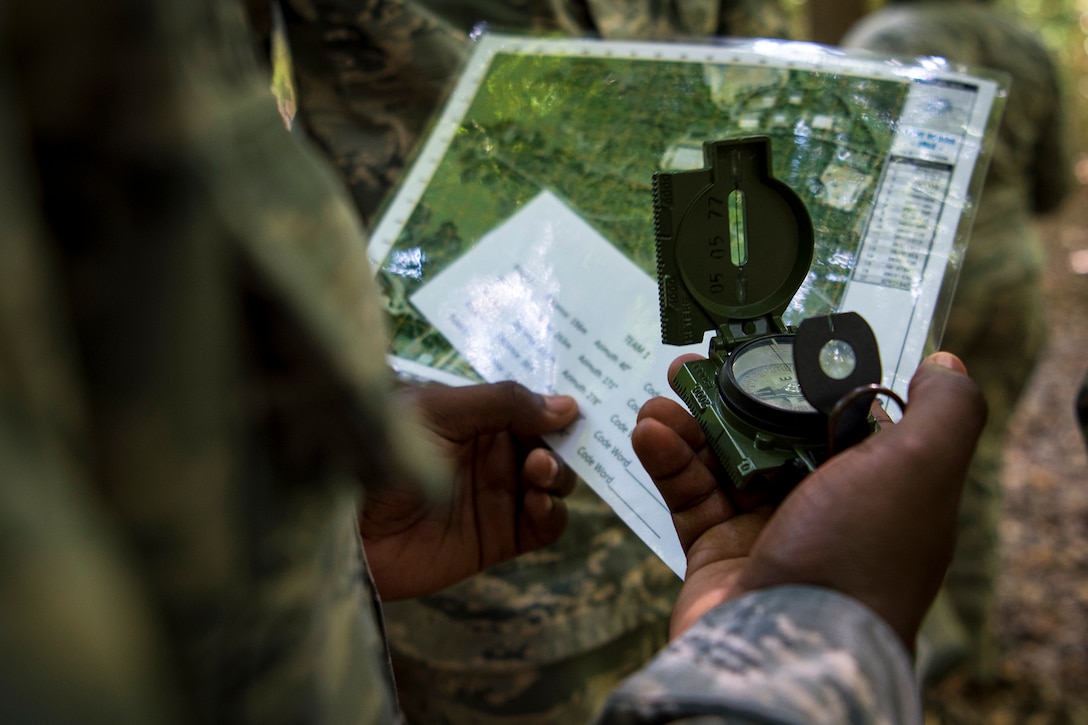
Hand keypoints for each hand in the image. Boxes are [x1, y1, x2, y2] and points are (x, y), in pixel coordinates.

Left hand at [360, 381, 578, 599]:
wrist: (343, 527)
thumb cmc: (380, 454)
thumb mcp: (439, 411)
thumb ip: (503, 404)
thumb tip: (567, 405)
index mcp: (476, 416)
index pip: (533, 407)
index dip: (559, 406)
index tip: (581, 409)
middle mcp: (491, 454)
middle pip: (552, 444)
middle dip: (563, 443)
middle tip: (544, 449)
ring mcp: (497, 496)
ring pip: (555, 482)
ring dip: (560, 475)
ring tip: (539, 472)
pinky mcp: (497, 539)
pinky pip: (545, 526)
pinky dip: (553, 514)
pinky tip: (537, 504)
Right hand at [632, 352, 986, 649]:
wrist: (785, 651)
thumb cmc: (858, 555)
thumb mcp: (921, 469)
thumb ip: (945, 410)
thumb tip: (946, 363)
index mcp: (880, 487)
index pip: (845, 416)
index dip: (808, 375)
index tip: (772, 339)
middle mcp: (827, 508)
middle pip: (774, 431)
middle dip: (734, 392)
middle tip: (696, 360)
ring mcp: (768, 531)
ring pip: (723, 459)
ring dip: (689, 421)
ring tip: (662, 392)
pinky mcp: (718, 553)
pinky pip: (689, 496)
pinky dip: (667, 460)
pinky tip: (648, 430)